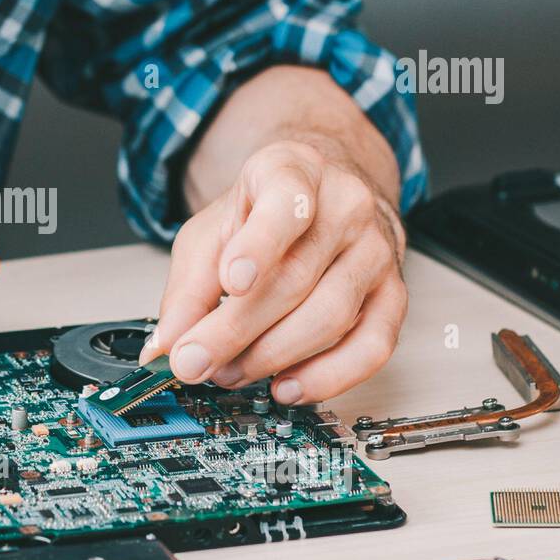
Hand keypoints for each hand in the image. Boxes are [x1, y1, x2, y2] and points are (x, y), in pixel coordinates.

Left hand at [140, 140, 406, 404]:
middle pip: (296, 278)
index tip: (231, 282)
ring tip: (228, 372)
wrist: (321, 199)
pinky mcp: (393, 295)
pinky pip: (372, 347)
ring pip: (331, 317)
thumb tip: (166, 347)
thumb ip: (187, 289)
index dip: (259, 246)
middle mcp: (346, 206)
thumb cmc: (264, 215)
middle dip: (237, 330)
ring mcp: (376, 251)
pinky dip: (328, 377)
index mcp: (293, 172)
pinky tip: (287, 387)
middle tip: (196, 361)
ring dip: (272, 356)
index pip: (284, 205)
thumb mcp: (210, 234)